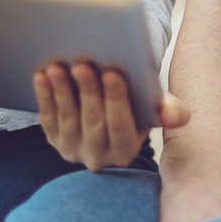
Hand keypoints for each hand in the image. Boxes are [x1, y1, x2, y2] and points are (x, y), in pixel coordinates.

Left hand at [35, 60, 190, 170]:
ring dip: (62, 91)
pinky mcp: (53, 140)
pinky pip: (47, 118)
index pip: (121, 126)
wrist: (107, 119)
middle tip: (82, 64)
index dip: (116, 100)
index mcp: (126, 150)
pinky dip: (44, 96)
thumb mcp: (153, 110)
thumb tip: (178, 116)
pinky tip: (42, 75)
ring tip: (58, 66)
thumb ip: (168, 110)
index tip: (113, 73)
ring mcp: (72, 150)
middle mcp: (98, 156)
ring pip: (67, 119)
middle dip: (87, 91)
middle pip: (92, 122)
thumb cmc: (136, 107)